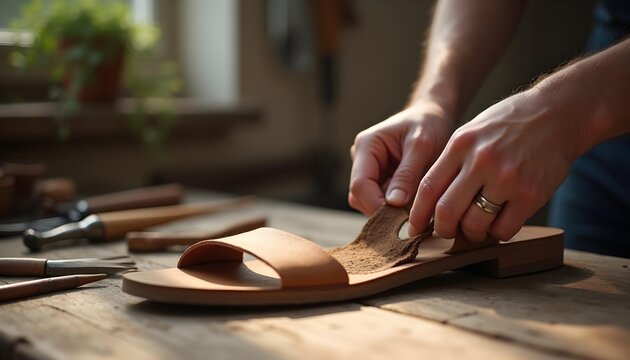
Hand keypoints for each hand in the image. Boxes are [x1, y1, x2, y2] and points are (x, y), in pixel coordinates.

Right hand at [349, 100, 453, 215]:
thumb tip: (394, 203)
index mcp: (366, 146)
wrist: (432, 117)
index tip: (402, 216)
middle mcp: (361, 159)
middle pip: (361, 196)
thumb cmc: (428, 125)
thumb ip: (407, 174)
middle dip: (384, 208)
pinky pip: (380, 200)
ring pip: (368, 201)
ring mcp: (368, 170)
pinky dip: (396, 205)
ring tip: (416, 202)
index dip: (376, 205)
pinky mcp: (377, 179)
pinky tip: (413, 199)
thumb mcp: (421, 146)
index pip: (360, 185)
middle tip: (413, 212)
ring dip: (390, 208)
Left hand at [409, 89, 574, 241]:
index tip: (414, 228)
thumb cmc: (508, 125)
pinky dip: (497, 233)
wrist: (557, 113)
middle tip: (445, 233)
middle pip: (446, 211)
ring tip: (475, 227)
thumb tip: (429, 202)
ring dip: (471, 233)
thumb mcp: (471, 133)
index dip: (417, 214)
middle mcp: (481, 161)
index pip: (427, 188)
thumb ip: (450, 163)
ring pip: (474, 225)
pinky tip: (500, 221)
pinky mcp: (531, 194)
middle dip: (441, 230)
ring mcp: (507, 179)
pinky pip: (504, 230)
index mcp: (460, 145)